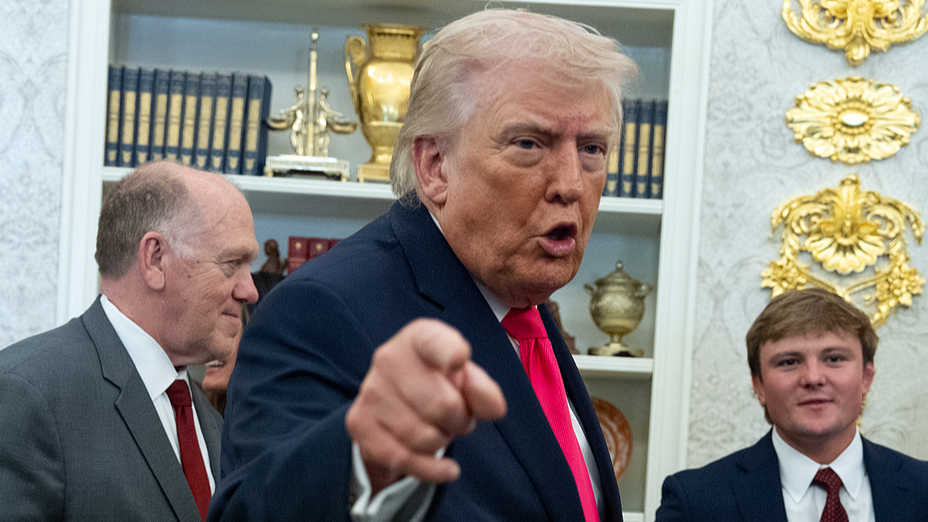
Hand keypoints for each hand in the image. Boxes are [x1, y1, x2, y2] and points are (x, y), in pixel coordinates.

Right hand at [345, 318, 506, 493]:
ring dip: (443, 442)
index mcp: (418, 337)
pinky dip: (432, 470)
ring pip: (425, 437)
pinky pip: (404, 459)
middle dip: (460, 421)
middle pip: (442, 405)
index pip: (436, 343)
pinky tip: (447, 468)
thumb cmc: (436, 385)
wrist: (392, 406)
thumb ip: (484, 391)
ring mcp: (371, 391)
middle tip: (458, 419)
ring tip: (439, 430)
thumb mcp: (465, 381)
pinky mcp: (359, 423)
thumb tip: (493, 407)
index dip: (452, 355)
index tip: (458, 363)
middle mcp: (388, 358)